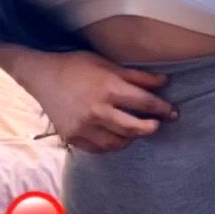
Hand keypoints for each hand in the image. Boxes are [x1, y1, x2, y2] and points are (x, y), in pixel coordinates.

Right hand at [33, 50, 177, 152]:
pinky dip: (112, 145)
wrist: (42, 75)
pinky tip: (116, 136)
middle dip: (151, 128)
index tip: (172, 112)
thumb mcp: (108, 64)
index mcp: (108, 88)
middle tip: (158, 125)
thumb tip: (165, 81)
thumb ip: (138, 76)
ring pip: (118, 143)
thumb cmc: (77, 66)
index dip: (162, 108)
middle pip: (134, 128)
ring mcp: (83, 127)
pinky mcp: (73, 137)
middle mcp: (97, 110)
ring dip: (132, 138)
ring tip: (136, 130)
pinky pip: (99, 148)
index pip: (144, 103)